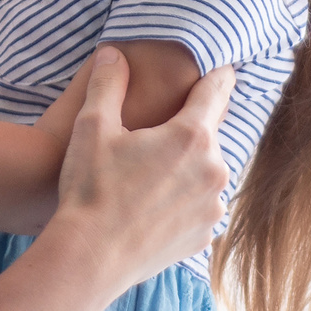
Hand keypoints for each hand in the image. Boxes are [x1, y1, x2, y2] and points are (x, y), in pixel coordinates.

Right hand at [42, 47, 235, 290]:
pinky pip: (199, 207)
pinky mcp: (204, 236)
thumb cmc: (90, 189)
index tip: (220, 67)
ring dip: (187, 168)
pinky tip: (152, 206)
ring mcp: (212, 207)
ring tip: (149, 176)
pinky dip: (183, 202)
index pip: (217, 91)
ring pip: (206, 172)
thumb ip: (109, 83)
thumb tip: (114, 53)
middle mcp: (213, 170)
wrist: (89, 257)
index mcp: (191, 137)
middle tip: (156, 135)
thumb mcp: (92, 126)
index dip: (217, 75)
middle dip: (189, 130)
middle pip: (210, 134)